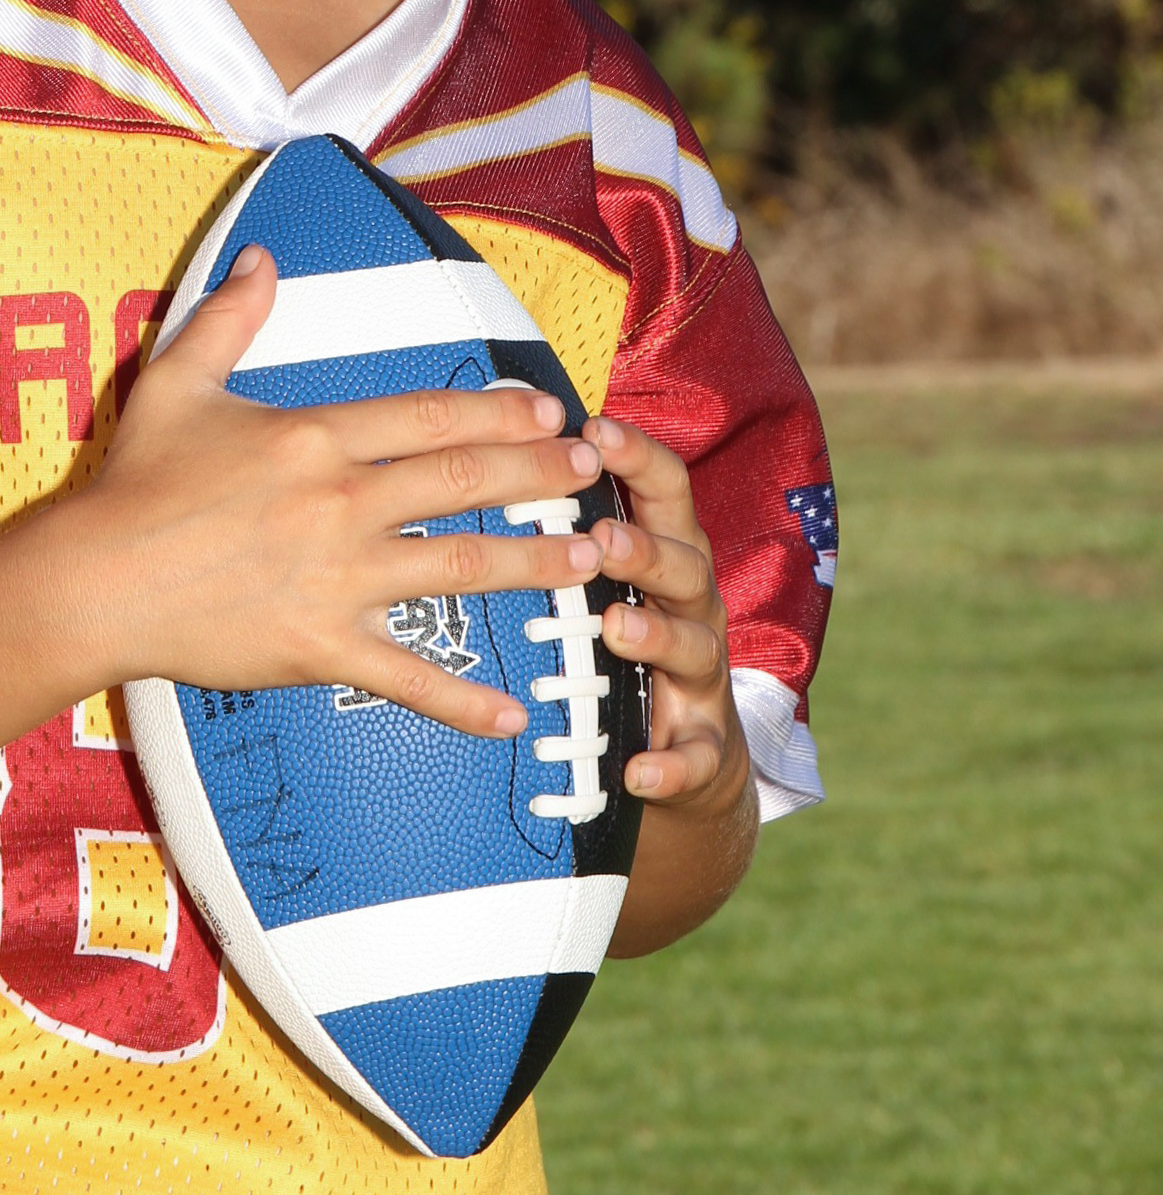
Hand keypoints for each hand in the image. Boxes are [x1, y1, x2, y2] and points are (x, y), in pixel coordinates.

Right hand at [61, 243, 611, 737]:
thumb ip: (229, 316)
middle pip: (463, 480)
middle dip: (539, 474)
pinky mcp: (323, 647)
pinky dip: (465, 702)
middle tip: (593, 471)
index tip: (547, 411)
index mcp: (315, 437)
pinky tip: (518, 715)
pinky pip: (408, 677)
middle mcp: (342, 502)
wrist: (94, 579)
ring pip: (460, 567)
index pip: (429, 415)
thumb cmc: (131, 483)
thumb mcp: (176, 381)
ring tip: (590, 562)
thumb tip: (261, 256)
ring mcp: (338, 578)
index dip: (497, 410)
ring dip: (533, 564)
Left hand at [583, 411, 759, 953]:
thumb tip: (490, 444)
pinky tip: (639, 768)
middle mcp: (691, 606)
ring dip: (656, 638)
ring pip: (696, 648)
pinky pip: (698, 758)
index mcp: (667, 553)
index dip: (636, 456)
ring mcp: (703, 677)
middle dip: (645, 548)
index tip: (593, 426)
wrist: (685, 751)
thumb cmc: (621, 634)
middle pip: (685, 563)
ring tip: (615, 631)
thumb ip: (568, 521)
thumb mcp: (604, 574)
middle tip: (600, 536)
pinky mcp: (704, 748)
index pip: (664, 491)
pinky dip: (672, 763)